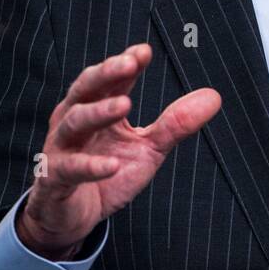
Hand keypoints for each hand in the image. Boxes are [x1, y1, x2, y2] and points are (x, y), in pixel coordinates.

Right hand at [16, 43, 220, 260]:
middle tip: (129, 63)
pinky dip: (91, 166)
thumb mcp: (148, 148)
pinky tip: (112, 165)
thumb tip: (214, 96)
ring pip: (74, 122)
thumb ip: (175, 124)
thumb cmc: (108, 173)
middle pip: (85, 89)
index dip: (125, 64)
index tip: (144, 52)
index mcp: (95, 107)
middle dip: (106, 73)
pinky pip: (70, 169)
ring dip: (98, 112)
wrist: (73, 217)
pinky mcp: (54, 179)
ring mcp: (61, 149)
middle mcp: (73, 121)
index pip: (110, 79)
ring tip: (124, 105)